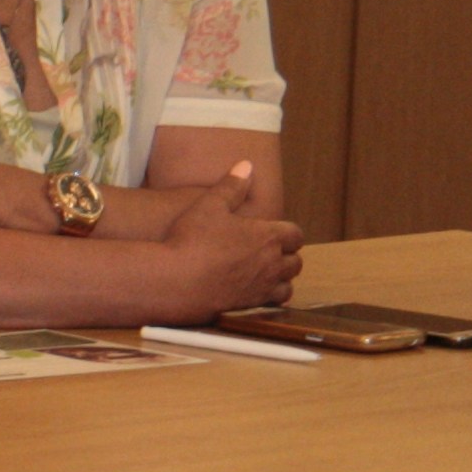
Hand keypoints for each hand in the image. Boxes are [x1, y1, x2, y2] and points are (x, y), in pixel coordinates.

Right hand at [165, 163, 302, 313]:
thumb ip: (231, 186)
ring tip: (266, 274)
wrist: (175, 280)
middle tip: (271, 253)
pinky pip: (273, 304)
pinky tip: (255, 293)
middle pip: (295, 261)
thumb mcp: (208, 205)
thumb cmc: (191, 240)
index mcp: (267, 236)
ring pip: (288, 285)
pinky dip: (270, 298)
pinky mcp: (251, 306)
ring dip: (281, 279)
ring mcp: (263, 287)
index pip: (295, 235)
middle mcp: (272, 263)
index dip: (288, 233)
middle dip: (287, 256)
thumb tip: (246, 165)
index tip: (276, 233)